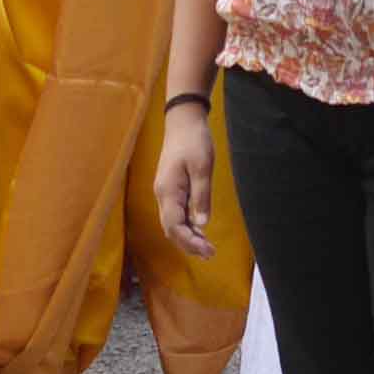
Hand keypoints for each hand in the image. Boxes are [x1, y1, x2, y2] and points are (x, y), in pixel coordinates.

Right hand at [153, 98, 220, 256]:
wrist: (183, 120)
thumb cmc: (194, 141)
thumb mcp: (203, 168)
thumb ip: (201, 197)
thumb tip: (201, 225)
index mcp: (168, 191)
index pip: (174, 226)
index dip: (189, 242)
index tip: (208, 250)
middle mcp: (162, 194)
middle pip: (170, 228)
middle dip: (188, 244)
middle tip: (210, 253)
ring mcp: (165, 191)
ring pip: (172, 222)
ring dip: (187, 237)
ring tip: (206, 248)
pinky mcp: (171, 188)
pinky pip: (175, 213)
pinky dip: (186, 226)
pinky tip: (199, 230)